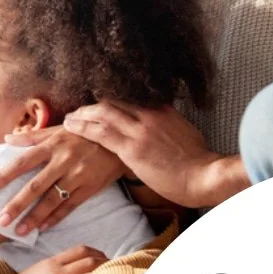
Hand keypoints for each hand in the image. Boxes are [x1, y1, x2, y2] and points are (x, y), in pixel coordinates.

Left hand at [0, 128, 124, 235]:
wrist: (118, 140)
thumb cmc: (84, 133)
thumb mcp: (60, 130)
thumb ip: (32, 137)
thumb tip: (6, 139)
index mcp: (53, 145)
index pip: (23, 161)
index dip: (5, 175)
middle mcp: (64, 161)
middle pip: (36, 186)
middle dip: (17, 204)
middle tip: (0, 219)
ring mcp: (78, 176)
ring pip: (52, 200)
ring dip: (34, 217)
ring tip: (19, 231)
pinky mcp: (91, 188)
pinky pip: (71, 206)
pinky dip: (56, 218)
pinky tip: (43, 228)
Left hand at [62, 101, 244, 208]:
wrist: (204, 176)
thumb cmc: (197, 161)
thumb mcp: (184, 132)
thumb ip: (168, 124)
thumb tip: (160, 125)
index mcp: (163, 109)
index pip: (129, 97)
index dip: (110, 100)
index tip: (97, 104)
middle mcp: (150, 114)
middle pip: (113, 101)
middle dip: (92, 105)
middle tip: (78, 110)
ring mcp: (140, 130)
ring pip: (103, 112)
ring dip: (82, 114)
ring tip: (69, 118)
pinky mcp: (132, 149)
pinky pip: (101, 133)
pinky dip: (82, 127)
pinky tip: (71, 126)